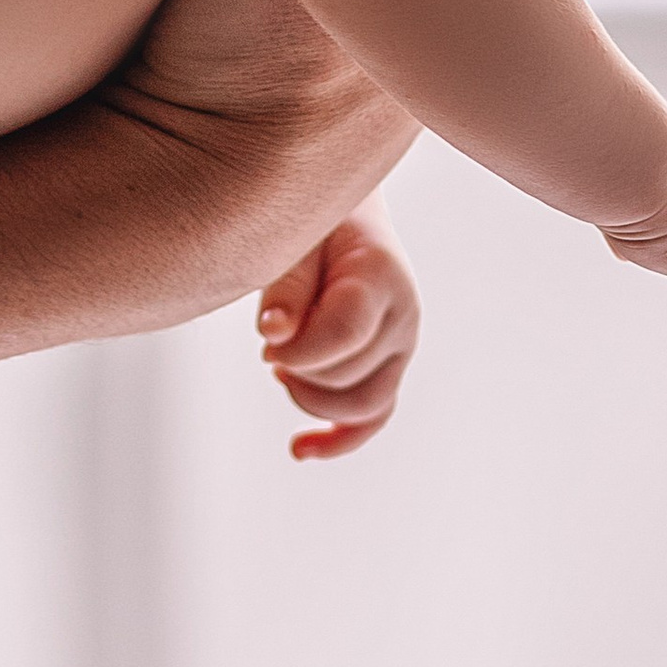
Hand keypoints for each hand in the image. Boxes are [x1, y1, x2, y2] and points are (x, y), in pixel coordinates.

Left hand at [254, 196, 420, 460]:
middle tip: (268, 348)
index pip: (346, 333)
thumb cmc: (311, 223)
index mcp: (381, 274)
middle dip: (300, 372)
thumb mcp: (294, 239)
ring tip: (279, 368)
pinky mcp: (388, 368)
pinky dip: (338, 439)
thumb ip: (287, 286)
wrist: (340, 216)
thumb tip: (274, 336)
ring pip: (363, 405)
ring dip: (312, 400)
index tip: (264, 343)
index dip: (299, 351)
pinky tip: (299, 450)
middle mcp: (402, 315)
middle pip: (351, 375)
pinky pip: (373, 418)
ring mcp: (401, 347)